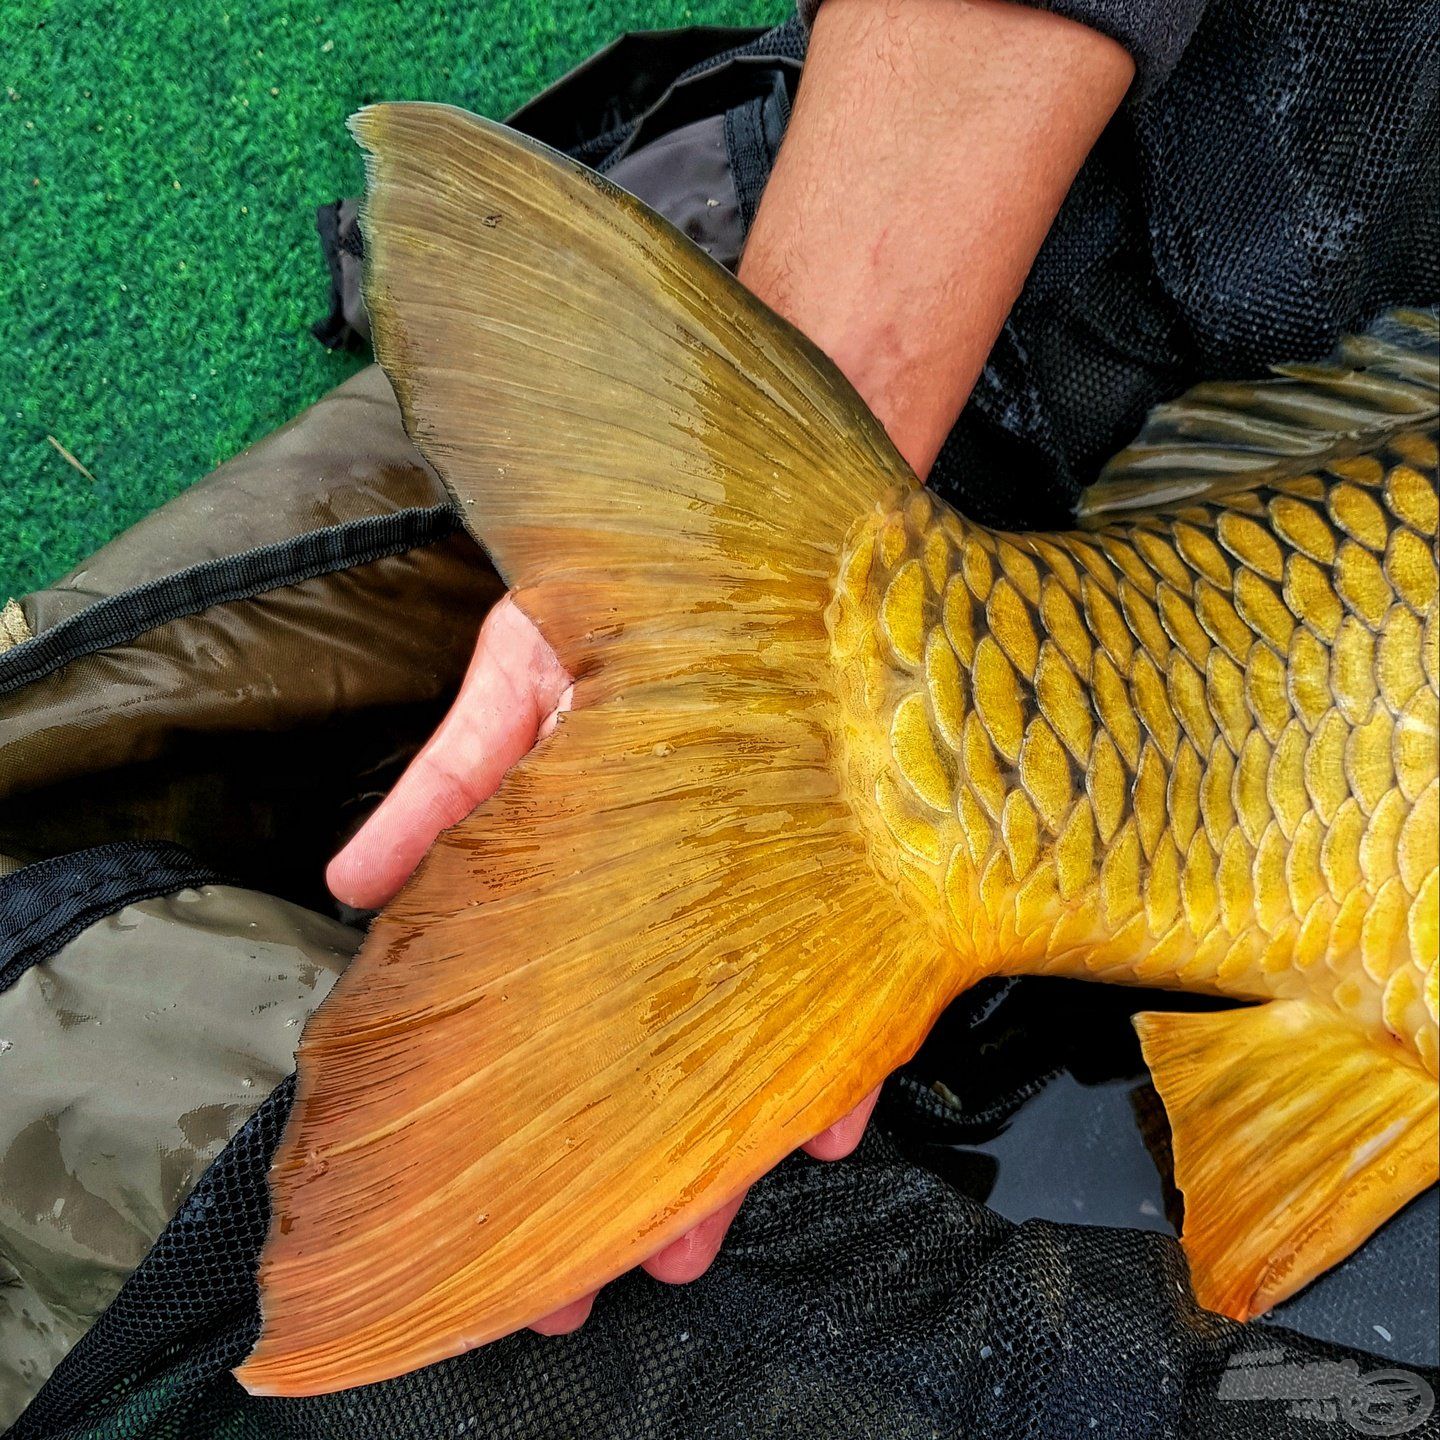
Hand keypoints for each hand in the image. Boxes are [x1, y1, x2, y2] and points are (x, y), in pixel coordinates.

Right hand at [327, 594, 881, 1333]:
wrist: (774, 521)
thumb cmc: (631, 593)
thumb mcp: (520, 682)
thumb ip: (450, 792)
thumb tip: (347, 886)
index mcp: (596, 867)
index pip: (553, 1016)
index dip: (525, 1120)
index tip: (498, 1228)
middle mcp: (687, 894)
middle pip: (654, 1058)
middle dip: (628, 1172)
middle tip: (600, 1279)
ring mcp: (779, 891)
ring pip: (751, 1044)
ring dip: (728, 1145)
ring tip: (698, 1240)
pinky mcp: (868, 865)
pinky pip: (863, 979)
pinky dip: (847, 1053)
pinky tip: (834, 1119)